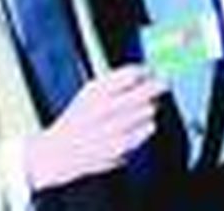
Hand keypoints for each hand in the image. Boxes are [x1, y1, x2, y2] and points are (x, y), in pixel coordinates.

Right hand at [24, 65, 164, 191]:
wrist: (58, 152)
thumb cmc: (80, 118)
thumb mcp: (90, 92)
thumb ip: (117, 80)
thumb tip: (147, 71)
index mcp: (95, 92)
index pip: (131, 73)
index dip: (146, 71)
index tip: (152, 72)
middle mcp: (103, 109)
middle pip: (144, 91)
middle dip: (158, 86)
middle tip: (164, 84)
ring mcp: (111, 129)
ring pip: (148, 111)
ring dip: (150, 107)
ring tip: (146, 108)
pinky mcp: (119, 147)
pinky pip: (146, 130)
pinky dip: (147, 126)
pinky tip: (140, 125)